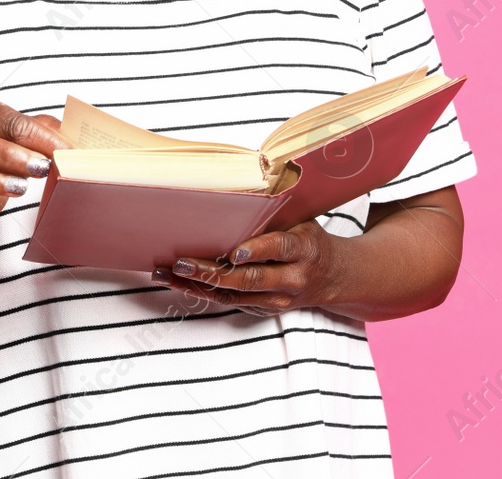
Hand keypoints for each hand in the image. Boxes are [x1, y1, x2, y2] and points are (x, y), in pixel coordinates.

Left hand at [152, 220, 344, 316]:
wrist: (335, 277)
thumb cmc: (310, 240)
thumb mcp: (302, 222)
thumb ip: (275, 215)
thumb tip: (236, 191)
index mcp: (304, 249)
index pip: (280, 248)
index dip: (258, 250)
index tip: (235, 251)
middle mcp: (292, 279)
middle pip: (250, 279)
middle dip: (212, 272)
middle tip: (181, 263)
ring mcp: (278, 299)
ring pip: (234, 295)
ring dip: (197, 285)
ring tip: (166, 273)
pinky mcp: (264, 310)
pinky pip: (230, 302)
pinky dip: (202, 292)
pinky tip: (178, 281)